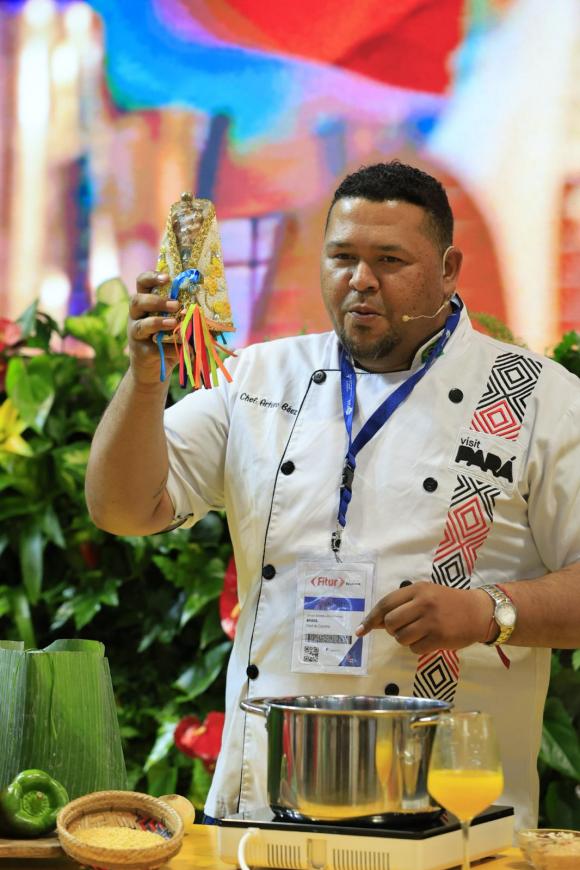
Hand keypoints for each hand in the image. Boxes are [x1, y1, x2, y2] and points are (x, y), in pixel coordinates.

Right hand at [128, 272, 179, 384]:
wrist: (154, 370)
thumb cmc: (168, 341)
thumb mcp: (177, 324)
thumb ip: (187, 316)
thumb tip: (215, 315)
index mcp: (145, 304)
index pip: (142, 283)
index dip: (152, 277)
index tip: (167, 278)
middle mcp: (136, 317)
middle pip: (137, 301)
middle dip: (156, 301)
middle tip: (175, 304)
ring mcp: (136, 335)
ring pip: (140, 325)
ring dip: (158, 322)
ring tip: (174, 322)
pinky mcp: (141, 352)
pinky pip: (153, 347)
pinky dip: (170, 348)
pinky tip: (184, 348)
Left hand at [354, 582, 493, 653]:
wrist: (478, 612)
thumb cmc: (448, 603)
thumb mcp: (426, 595)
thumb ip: (402, 605)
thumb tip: (375, 622)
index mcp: (417, 589)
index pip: (386, 604)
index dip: (371, 618)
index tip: (360, 629)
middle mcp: (423, 603)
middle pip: (390, 622)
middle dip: (391, 630)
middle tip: (402, 628)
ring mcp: (431, 621)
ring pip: (401, 638)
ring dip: (405, 639)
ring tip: (418, 633)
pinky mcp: (439, 638)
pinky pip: (415, 649)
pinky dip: (417, 648)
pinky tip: (428, 640)